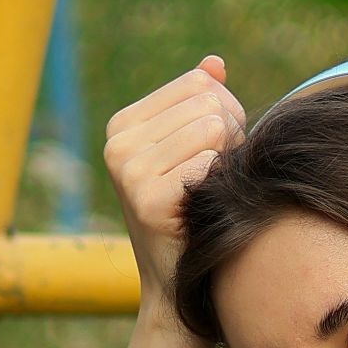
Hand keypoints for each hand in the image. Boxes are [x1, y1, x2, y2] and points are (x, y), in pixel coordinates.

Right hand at [102, 54, 247, 305]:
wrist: (180, 283)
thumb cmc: (194, 212)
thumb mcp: (193, 152)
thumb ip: (202, 104)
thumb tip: (215, 64)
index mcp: (124, 124)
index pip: (199, 83)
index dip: (225, 116)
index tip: (211, 156)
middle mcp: (117, 144)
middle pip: (209, 103)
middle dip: (230, 140)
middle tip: (213, 182)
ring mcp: (127, 171)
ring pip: (213, 128)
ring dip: (228, 162)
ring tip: (209, 194)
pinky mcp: (146, 199)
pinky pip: (211, 163)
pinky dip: (219, 186)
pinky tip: (203, 210)